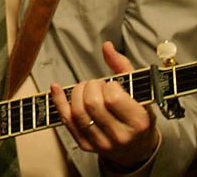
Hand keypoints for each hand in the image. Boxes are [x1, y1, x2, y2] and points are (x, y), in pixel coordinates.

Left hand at [50, 41, 158, 171]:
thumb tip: (107, 46)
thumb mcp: (139, 93)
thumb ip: (123, 67)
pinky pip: (67, 121)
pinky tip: (57, 89)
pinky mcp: (86, 146)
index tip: (112, 85)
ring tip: (86, 89)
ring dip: (76, 93)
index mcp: (138, 122)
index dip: (108, 85)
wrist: (137, 149)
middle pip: (92, 104)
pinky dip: (58, 101)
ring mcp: (102, 143)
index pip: (113, 98)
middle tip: (97, 86)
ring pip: (77, 112)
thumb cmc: (138, 116)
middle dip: (90, 87)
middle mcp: (121, 136)